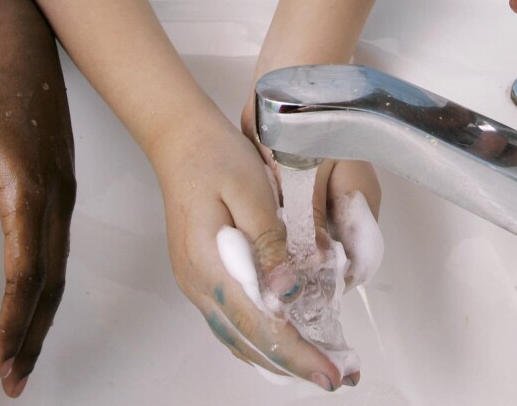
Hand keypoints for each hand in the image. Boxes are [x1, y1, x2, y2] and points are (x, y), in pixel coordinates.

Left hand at [0, 36, 74, 397]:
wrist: (27, 54)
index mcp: (31, 194)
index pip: (26, 275)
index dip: (14, 324)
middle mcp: (57, 202)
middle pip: (50, 284)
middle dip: (32, 335)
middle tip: (14, 377)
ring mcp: (66, 197)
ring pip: (59, 271)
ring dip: (42, 316)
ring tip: (25, 351)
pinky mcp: (64, 191)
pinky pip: (61, 251)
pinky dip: (49, 287)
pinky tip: (38, 298)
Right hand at [153, 116, 354, 390]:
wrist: (180, 141)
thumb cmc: (217, 159)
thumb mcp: (252, 192)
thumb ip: (270, 243)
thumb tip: (288, 293)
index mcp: (210, 265)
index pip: (260, 324)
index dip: (298, 353)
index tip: (331, 374)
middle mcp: (198, 284)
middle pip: (248, 342)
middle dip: (293, 365)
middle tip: (336, 377)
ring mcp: (195, 283)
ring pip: (237, 338)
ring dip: (276, 357)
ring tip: (316, 366)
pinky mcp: (199, 276)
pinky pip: (231, 321)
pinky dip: (259, 339)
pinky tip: (282, 341)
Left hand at [241, 102, 382, 290]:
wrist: (291, 81)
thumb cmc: (310, 120)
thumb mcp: (308, 175)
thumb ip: (311, 221)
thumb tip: (315, 267)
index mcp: (362, 202)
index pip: (360, 259)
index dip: (334, 280)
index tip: (303, 291)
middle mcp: (348, 204)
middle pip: (336, 252)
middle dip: (309, 267)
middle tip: (276, 278)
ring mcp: (326, 195)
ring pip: (314, 238)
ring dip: (292, 248)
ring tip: (265, 259)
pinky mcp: (305, 187)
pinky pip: (298, 219)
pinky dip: (283, 228)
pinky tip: (261, 233)